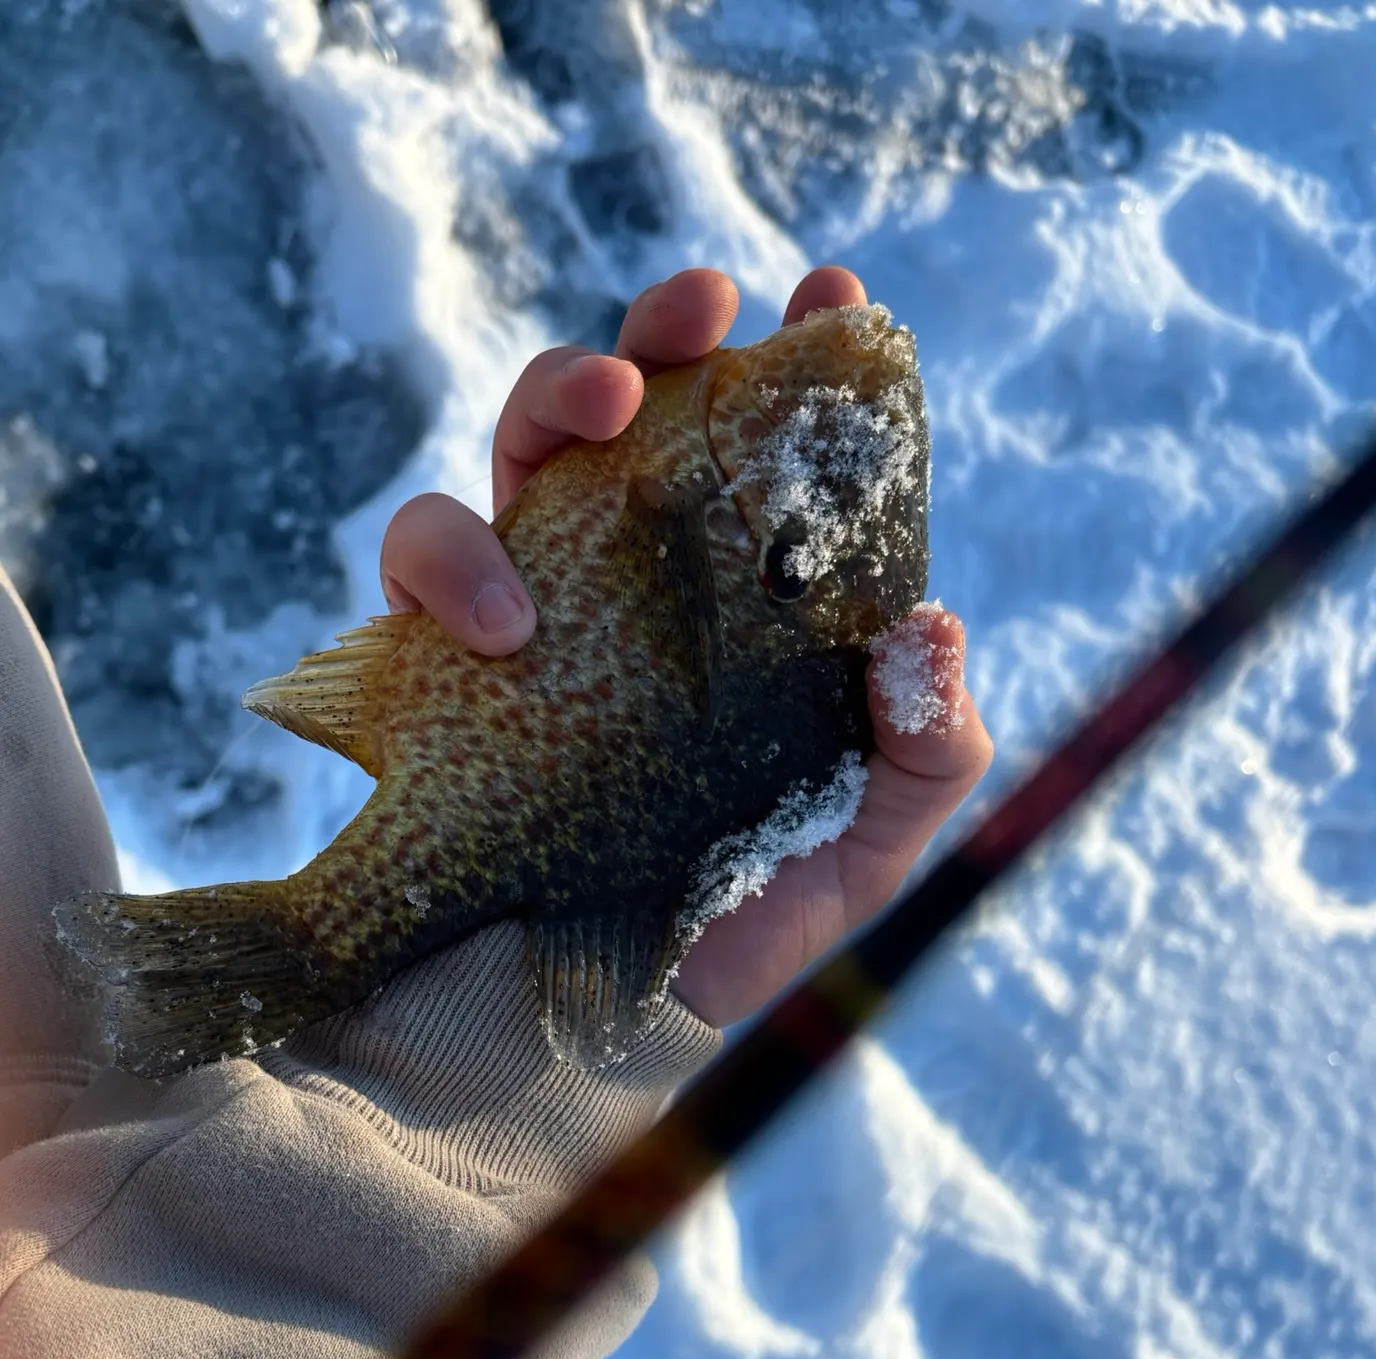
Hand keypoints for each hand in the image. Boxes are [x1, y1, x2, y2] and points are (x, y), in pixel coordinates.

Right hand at [378, 267, 993, 1025]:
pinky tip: (506, 620)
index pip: (775, 454)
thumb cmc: (759, 916)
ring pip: (523, 453)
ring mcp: (546, 610)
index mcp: (749, 600)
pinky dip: (450, 563)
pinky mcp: (449, 665)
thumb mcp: (875, 839)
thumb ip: (929, 748)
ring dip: (549, 398)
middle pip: (643, 413)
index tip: (834, 295)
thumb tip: (930, 626)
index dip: (803, 361)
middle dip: (663, 337)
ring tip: (599, 419)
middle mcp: (647, 582)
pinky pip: (420, 569)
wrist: (627, 1019)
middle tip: (699, 314)